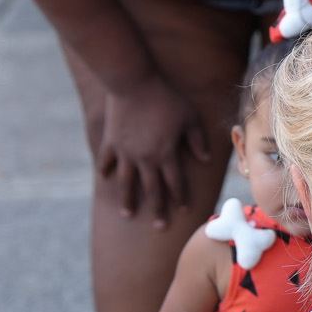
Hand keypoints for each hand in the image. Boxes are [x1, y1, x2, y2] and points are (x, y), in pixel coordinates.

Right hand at [98, 79, 210, 226]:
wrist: (134, 82)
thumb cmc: (166, 98)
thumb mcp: (189, 117)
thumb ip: (197, 140)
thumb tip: (205, 161)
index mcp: (166, 154)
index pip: (175, 183)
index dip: (180, 198)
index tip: (183, 211)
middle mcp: (145, 159)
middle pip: (152, 190)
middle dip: (158, 210)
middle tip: (160, 228)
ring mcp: (125, 152)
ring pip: (126, 183)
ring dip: (128, 200)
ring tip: (127, 215)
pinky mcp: (111, 142)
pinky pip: (107, 161)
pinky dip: (106, 171)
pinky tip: (106, 179)